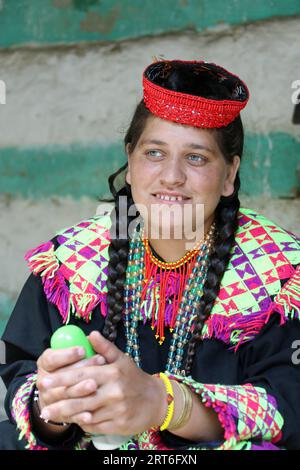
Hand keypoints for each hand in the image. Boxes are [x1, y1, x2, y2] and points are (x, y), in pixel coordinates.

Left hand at [38, 331, 166, 435]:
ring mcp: (116, 409)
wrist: (155, 400)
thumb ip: (104, 347)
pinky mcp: (119, 425)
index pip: (82, 375)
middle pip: (80, 398)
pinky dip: (83, 423)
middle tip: (43, 406)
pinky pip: (95, 426)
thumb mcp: (122, 359)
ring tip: (52, 415)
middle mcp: (114, 391)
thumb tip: (91, 334)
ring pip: (86, 414)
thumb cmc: (134, 377)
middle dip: (59, 403)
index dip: (62, 379)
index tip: (46, 382)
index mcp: (112, 372)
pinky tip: (74, 420)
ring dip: (67, 416)